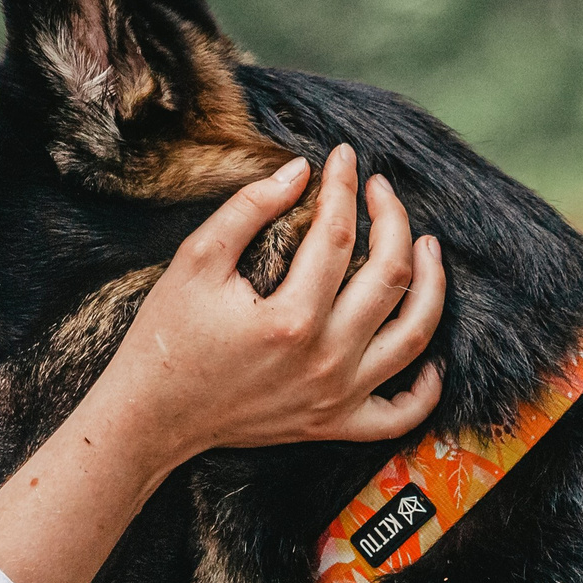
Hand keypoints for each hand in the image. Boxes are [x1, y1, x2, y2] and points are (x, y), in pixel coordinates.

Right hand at [94, 144, 444, 464]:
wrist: (151, 416)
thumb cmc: (167, 336)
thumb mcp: (196, 260)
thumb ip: (248, 209)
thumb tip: (300, 170)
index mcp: (290, 318)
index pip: (336, 234)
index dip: (345, 186)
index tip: (343, 157)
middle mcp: (324, 360)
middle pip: (389, 277)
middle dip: (393, 220)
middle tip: (382, 191)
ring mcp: (335, 398)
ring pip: (413, 337)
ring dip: (431, 286)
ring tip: (428, 246)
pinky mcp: (333, 425)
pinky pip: (400, 415)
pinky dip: (425, 388)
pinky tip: (429, 354)